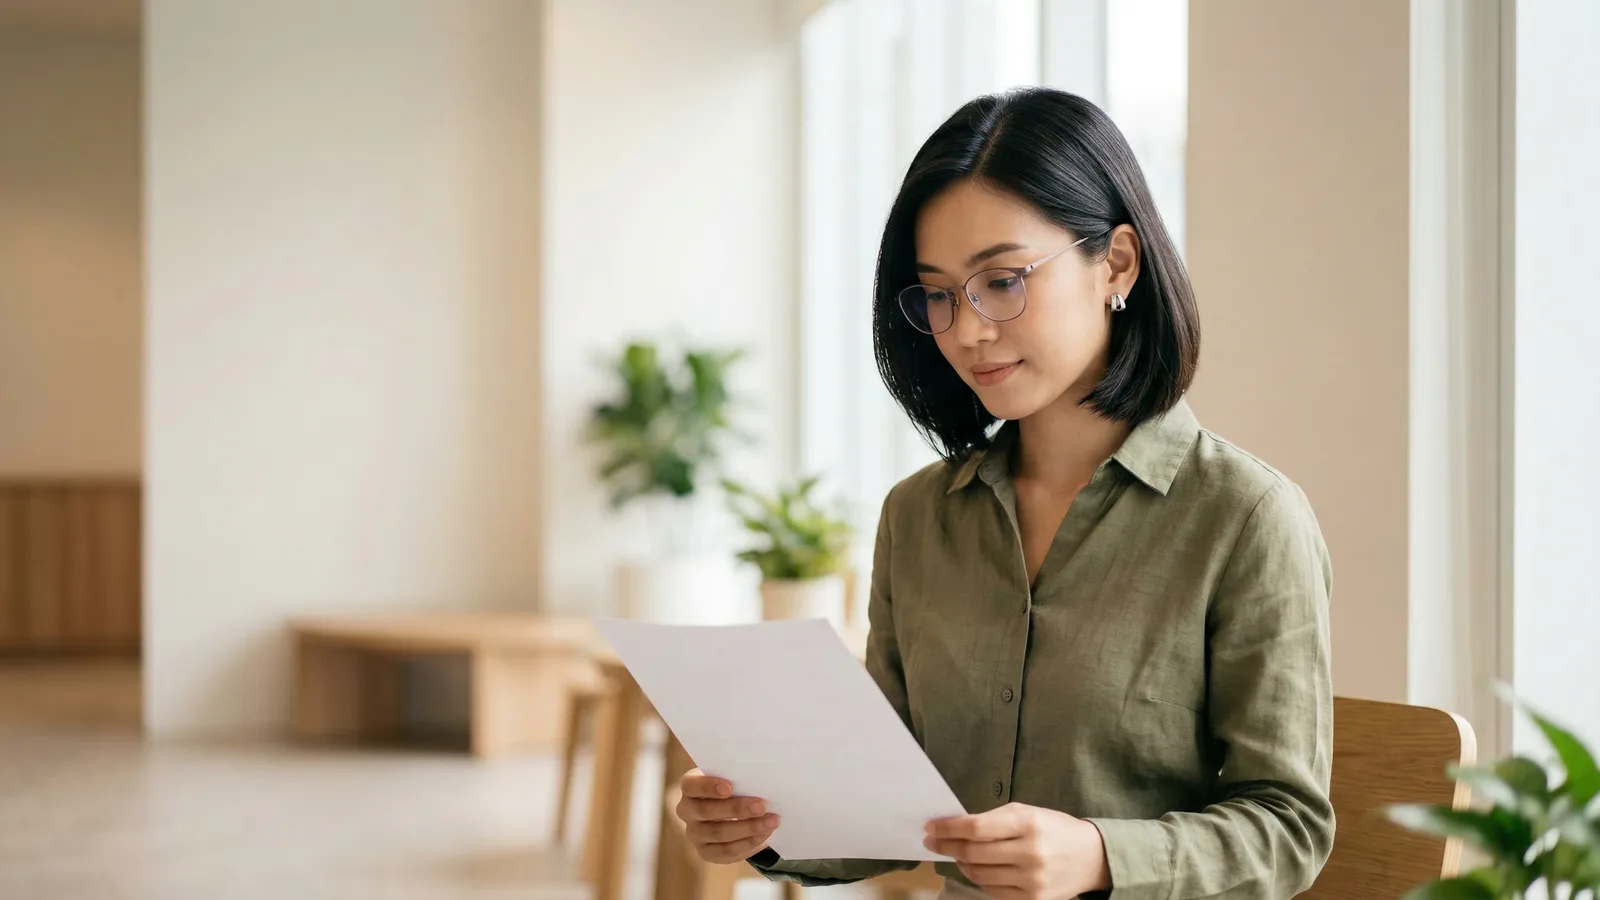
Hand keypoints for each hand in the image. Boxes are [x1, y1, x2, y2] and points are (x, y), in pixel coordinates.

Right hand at [676, 769, 780, 863]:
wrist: (731, 812)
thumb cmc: (733, 787)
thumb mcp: (733, 778)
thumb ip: (740, 778)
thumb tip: (762, 780)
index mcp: (690, 786)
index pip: (691, 785)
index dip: (708, 786)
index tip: (729, 787)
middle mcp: (686, 810)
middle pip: (706, 811)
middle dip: (737, 809)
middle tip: (762, 806)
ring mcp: (694, 833)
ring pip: (718, 833)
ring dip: (748, 828)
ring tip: (771, 822)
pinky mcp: (705, 852)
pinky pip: (726, 851)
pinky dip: (748, 843)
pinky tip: (764, 835)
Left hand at [924, 802, 1109, 898]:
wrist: (1091, 858)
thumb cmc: (1054, 829)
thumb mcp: (1028, 813)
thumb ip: (994, 819)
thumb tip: (955, 827)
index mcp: (1028, 823)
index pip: (976, 827)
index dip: (948, 828)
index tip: (931, 827)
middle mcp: (1030, 853)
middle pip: (973, 852)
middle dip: (947, 846)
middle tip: (933, 841)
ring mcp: (1032, 880)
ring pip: (979, 874)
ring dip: (961, 863)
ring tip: (955, 853)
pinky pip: (992, 891)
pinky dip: (979, 878)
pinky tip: (975, 868)